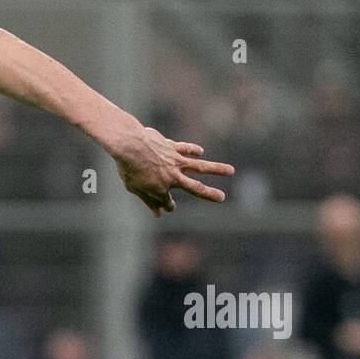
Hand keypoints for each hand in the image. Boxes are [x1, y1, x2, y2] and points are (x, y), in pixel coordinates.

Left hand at [112, 125, 233, 216]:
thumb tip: (159, 214)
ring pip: (200, 166)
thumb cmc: (128, 168)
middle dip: (210, 194)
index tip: (168, 206)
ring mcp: (175, 161)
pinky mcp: (172, 147)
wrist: (130, 145)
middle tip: (222, 197)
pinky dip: (194, 150)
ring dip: (217, 169)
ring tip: (231, 171)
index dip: (168, 206)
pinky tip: (200, 152)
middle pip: (196, 187)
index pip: (168, 203)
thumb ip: (148, 200)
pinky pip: (186, 149)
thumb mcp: (134, 189)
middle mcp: (173, 177)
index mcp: (161, 190)